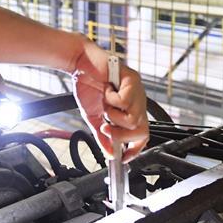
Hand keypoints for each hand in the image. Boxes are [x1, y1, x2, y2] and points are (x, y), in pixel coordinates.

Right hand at [70, 39, 148, 162]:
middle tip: (106, 128)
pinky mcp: (133, 80)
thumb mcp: (94, 117)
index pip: (142, 135)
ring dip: (114, 115)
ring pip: (134, 119)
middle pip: (142, 131)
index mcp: (132, 110)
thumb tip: (109, 153)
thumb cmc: (88, 85)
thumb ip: (103, 135)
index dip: (135, 149)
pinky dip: (112, 99)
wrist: (80, 65)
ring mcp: (138, 91)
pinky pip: (126, 102)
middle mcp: (138, 101)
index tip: (123, 158)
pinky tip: (107, 90)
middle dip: (121, 136)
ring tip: (105, 103)